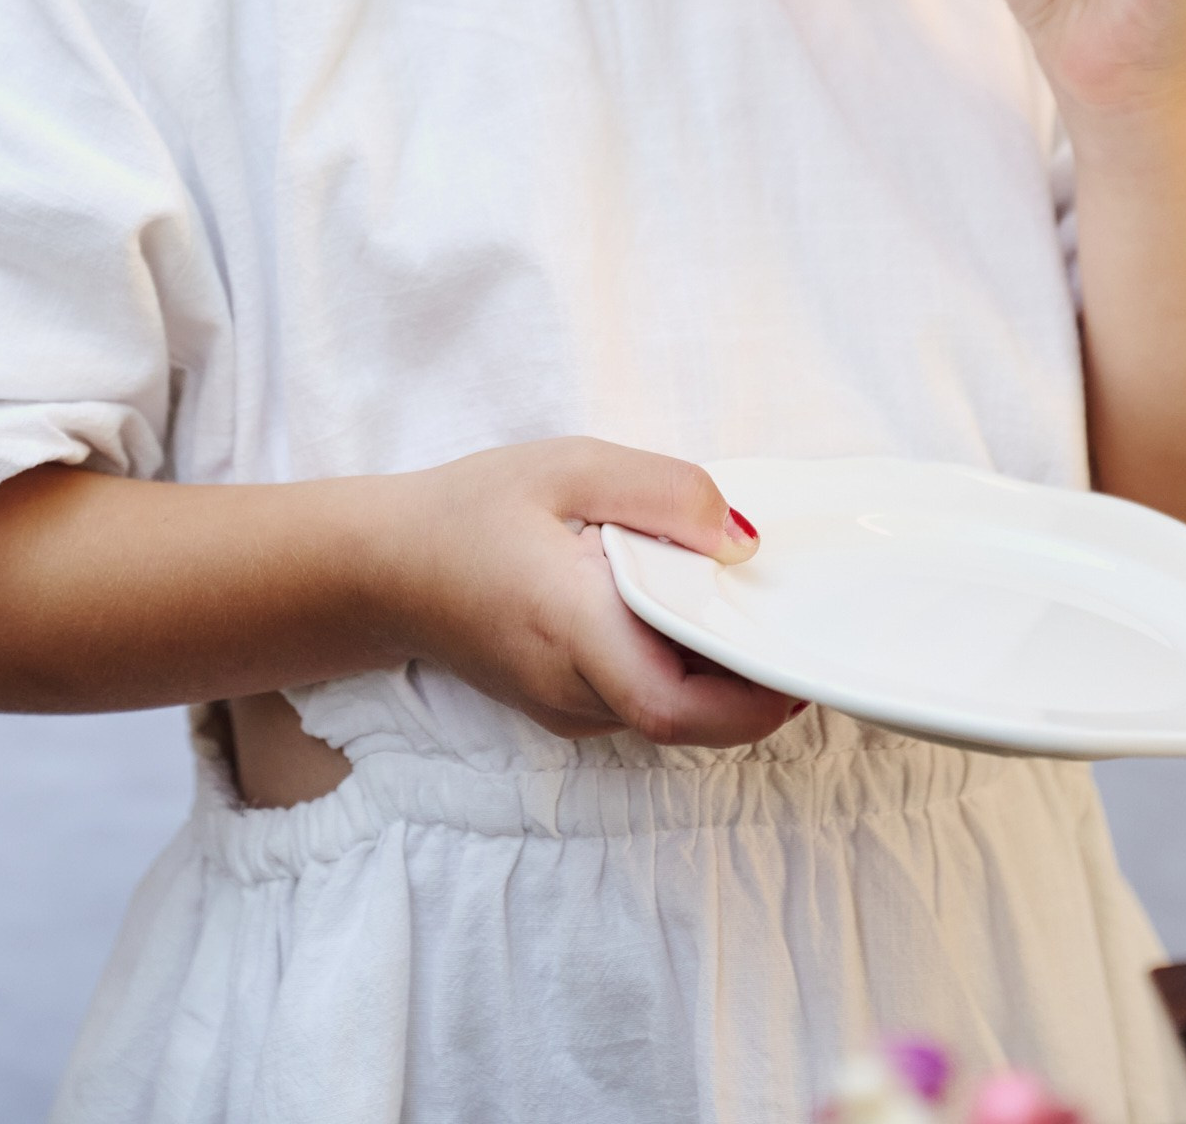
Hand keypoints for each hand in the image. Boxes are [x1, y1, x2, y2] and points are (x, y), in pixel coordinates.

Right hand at [366, 438, 798, 747]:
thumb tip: (746, 542)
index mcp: (573, 629)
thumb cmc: (473, 509)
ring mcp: (568, 713)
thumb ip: (664, 495)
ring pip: (671, 716)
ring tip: (742, 601)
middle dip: (754, 681)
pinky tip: (686, 610)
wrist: (383, 568)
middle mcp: (574, 693)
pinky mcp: (566, 710)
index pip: (679, 705)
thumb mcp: (570, 467)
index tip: (802, 646)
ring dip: (720, 674)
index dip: (756, 695)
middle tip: (791, 614)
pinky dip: (681, 667)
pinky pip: (643, 701)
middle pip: (690, 719)